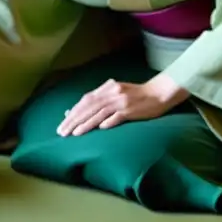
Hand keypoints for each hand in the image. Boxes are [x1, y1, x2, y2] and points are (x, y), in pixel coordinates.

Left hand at [56, 75, 187, 136]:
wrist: (159, 93)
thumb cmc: (136, 95)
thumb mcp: (116, 93)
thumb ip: (100, 100)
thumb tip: (79, 110)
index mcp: (107, 88)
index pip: (86, 100)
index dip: (74, 111)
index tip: (63, 122)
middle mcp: (112, 93)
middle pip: (89, 106)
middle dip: (74, 119)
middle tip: (62, 131)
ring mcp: (122, 101)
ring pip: (99, 112)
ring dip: (85, 123)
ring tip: (74, 134)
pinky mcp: (131, 109)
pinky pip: (117, 117)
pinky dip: (107, 122)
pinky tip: (99, 129)